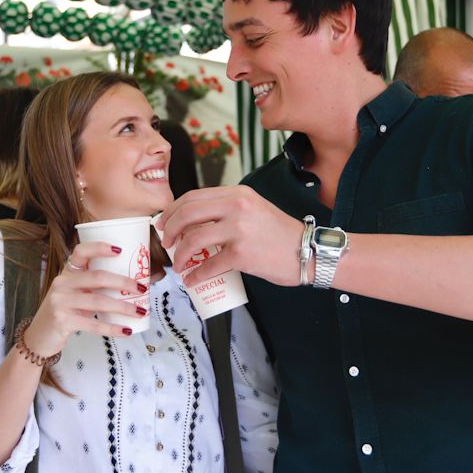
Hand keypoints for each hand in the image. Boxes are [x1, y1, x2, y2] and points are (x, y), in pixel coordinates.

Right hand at [21, 241, 148, 357]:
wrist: (40, 336)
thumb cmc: (66, 311)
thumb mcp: (76, 293)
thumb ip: (95, 286)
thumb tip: (133, 284)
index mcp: (67, 272)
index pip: (81, 252)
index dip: (99, 247)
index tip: (120, 249)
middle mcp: (62, 283)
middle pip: (97, 277)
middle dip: (123, 282)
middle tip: (142, 288)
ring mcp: (60, 302)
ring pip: (98, 301)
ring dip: (123, 307)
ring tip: (141, 311)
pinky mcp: (62, 321)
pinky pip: (93, 324)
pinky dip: (112, 328)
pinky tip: (127, 330)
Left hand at [156, 186, 303, 286]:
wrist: (308, 252)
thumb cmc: (280, 234)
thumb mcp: (254, 209)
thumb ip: (228, 209)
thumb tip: (195, 222)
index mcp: (237, 193)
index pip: (193, 196)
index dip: (172, 211)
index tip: (164, 223)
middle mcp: (236, 206)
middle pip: (187, 214)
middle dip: (170, 230)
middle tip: (166, 243)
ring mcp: (239, 230)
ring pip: (193, 240)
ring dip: (180, 255)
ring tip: (179, 264)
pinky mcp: (242, 254)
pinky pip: (209, 265)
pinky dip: (196, 275)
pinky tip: (193, 279)